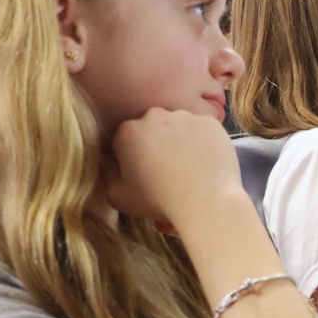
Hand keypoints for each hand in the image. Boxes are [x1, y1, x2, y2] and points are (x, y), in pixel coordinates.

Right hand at [103, 108, 245, 229]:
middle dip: (156, 146)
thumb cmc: (159, 202)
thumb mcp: (118, 196)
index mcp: (127, 131)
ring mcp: (184, 116)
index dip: (132, 158)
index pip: (125, 141)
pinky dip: (203, 142)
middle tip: (167, 171)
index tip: (143, 174)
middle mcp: (154, 115)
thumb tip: (107, 161)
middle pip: (152, 130)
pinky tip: (205, 161)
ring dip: (180, 142)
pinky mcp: (210, 122)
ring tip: (189, 167)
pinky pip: (202, 130)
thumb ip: (107, 174)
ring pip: (178, 127)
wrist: (206, 201)